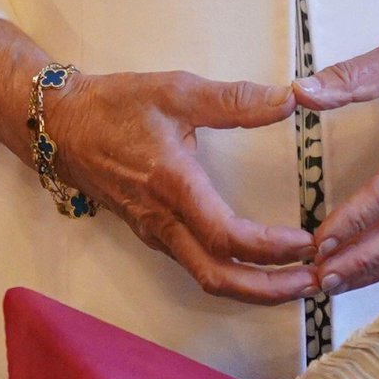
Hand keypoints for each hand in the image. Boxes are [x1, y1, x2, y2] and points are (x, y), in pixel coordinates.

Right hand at [52, 70, 318, 303]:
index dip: (270, 248)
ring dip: (254, 286)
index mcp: (172, 185)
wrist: (62, 126)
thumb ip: (234, 99)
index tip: (307, 243)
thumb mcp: (177, 90)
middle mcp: (163, 220)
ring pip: (207, 277)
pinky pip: (196, 264)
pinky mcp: (152, 232)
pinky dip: (232, 274)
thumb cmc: (117, 105)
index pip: (225, 236)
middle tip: (315, 281)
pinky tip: (257, 265)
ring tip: (296, 279)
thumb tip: (289, 98)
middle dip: (270, 288)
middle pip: (219, 277)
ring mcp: (155, 232)